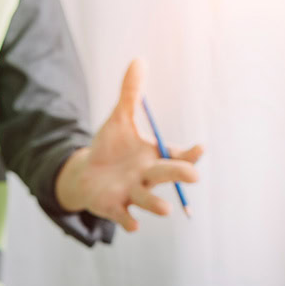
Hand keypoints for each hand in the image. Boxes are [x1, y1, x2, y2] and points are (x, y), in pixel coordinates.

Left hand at [55, 59, 202, 231]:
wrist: (85, 173)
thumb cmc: (109, 148)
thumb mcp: (118, 119)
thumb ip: (130, 94)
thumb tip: (138, 60)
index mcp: (155, 157)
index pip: (178, 155)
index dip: (190, 154)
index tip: (199, 148)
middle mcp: (148, 177)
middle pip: (168, 175)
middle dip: (179, 175)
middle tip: (193, 176)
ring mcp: (133, 194)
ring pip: (149, 200)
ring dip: (157, 204)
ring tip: (166, 209)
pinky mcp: (114, 207)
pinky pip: (124, 217)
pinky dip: (129, 222)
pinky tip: (133, 225)